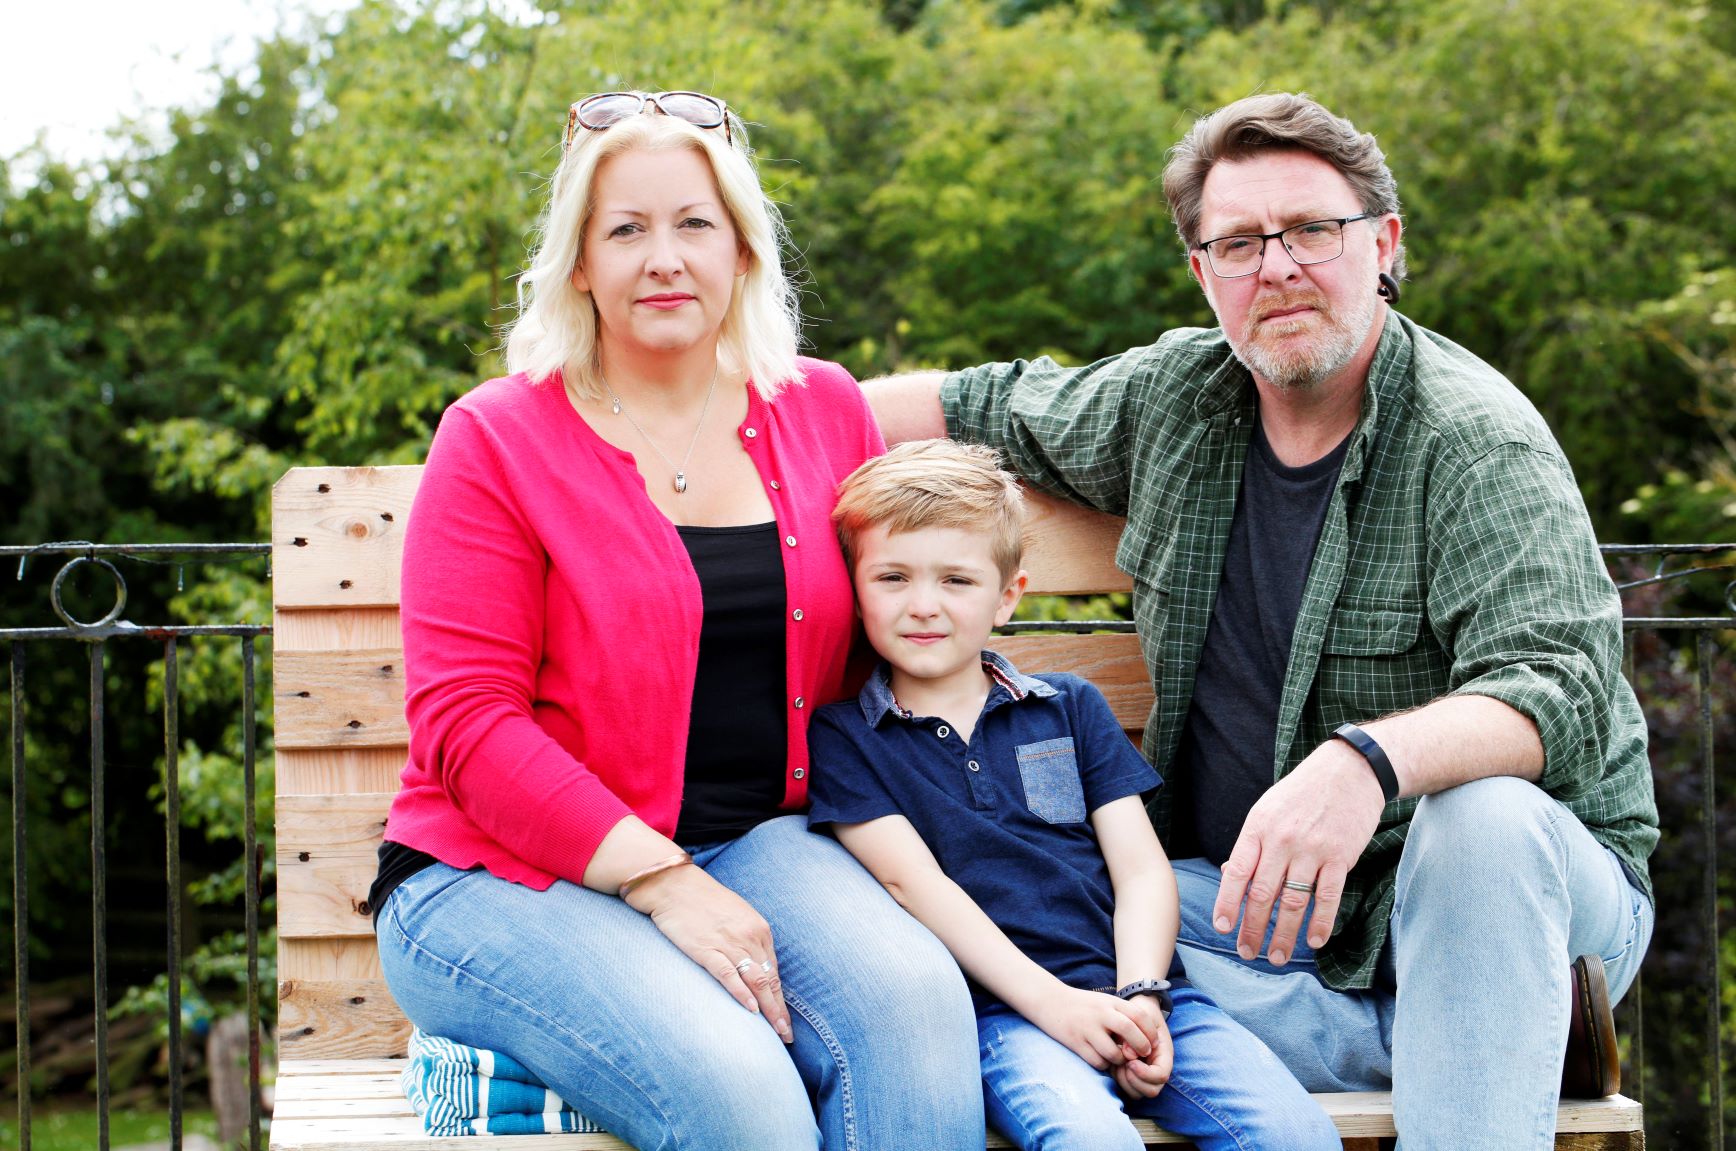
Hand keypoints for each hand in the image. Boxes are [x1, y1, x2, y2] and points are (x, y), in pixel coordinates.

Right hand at [626, 863, 792, 1042]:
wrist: (674, 885)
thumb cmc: (704, 901)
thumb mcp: (736, 916)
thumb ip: (748, 940)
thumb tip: (755, 967)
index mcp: (759, 929)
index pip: (774, 971)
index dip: (781, 998)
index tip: (786, 1020)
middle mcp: (749, 936)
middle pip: (769, 979)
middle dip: (779, 1010)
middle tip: (787, 1036)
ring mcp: (729, 943)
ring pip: (756, 981)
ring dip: (768, 1009)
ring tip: (776, 1033)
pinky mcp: (706, 949)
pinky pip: (729, 975)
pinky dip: (742, 993)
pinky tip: (751, 1009)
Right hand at [1028, 987, 1152, 1071]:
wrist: (1049, 1000)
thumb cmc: (1082, 1004)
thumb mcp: (1104, 1002)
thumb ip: (1122, 1015)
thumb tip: (1145, 1036)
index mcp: (1111, 1002)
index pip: (1140, 1016)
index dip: (1150, 1032)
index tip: (1152, 1043)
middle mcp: (1100, 1014)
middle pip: (1130, 1032)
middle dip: (1140, 1047)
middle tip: (1141, 1055)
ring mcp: (1087, 1028)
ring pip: (1113, 1053)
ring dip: (1120, 1060)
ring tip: (1118, 1059)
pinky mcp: (1076, 1042)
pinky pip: (1097, 1061)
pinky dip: (1104, 1064)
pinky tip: (1102, 1060)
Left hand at [1111, 995, 1170, 1098]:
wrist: (1134, 1010)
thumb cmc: (1140, 1013)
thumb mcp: (1142, 1017)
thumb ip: (1138, 1033)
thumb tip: (1129, 1056)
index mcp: (1164, 1055)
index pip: (1161, 1076)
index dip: (1145, 1073)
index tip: (1131, 1062)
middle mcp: (1156, 1068)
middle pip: (1151, 1090)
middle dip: (1134, 1081)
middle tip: (1122, 1065)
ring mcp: (1144, 1074)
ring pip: (1138, 1094)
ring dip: (1125, 1082)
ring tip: (1117, 1065)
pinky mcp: (1131, 1075)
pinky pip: (1127, 1088)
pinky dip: (1119, 1080)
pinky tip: (1113, 1066)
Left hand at [1213, 739, 1385, 965]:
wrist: (1349, 770)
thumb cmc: (1301, 793)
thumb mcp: (1266, 810)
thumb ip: (1251, 845)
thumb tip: (1231, 878)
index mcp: (1258, 828)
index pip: (1237, 873)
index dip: (1228, 903)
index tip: (1222, 928)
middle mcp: (1282, 840)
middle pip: (1263, 895)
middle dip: (1252, 929)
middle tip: (1247, 952)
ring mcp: (1312, 850)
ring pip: (1293, 902)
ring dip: (1284, 935)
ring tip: (1276, 957)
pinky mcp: (1340, 857)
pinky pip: (1327, 897)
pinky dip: (1320, 923)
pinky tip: (1313, 941)